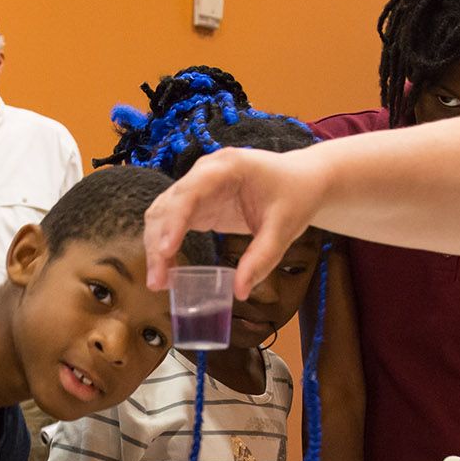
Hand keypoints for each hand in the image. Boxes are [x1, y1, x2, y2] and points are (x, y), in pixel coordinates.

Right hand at [141, 146, 327, 296]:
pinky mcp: (199, 201)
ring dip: (156, 245)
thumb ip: (262, 259)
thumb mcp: (284, 230)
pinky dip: (166, 243)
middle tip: (158, 281)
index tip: (166, 251)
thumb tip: (239, 292)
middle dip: (158, 242)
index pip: (190, 193)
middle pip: (168, 204)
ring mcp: (199, 185)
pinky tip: (167, 268)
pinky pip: (173, 220)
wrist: (302, 179)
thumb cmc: (295, 197)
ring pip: (163, 212)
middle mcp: (205, 172)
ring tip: (159, 281)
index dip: (174, 221)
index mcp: (228, 168)